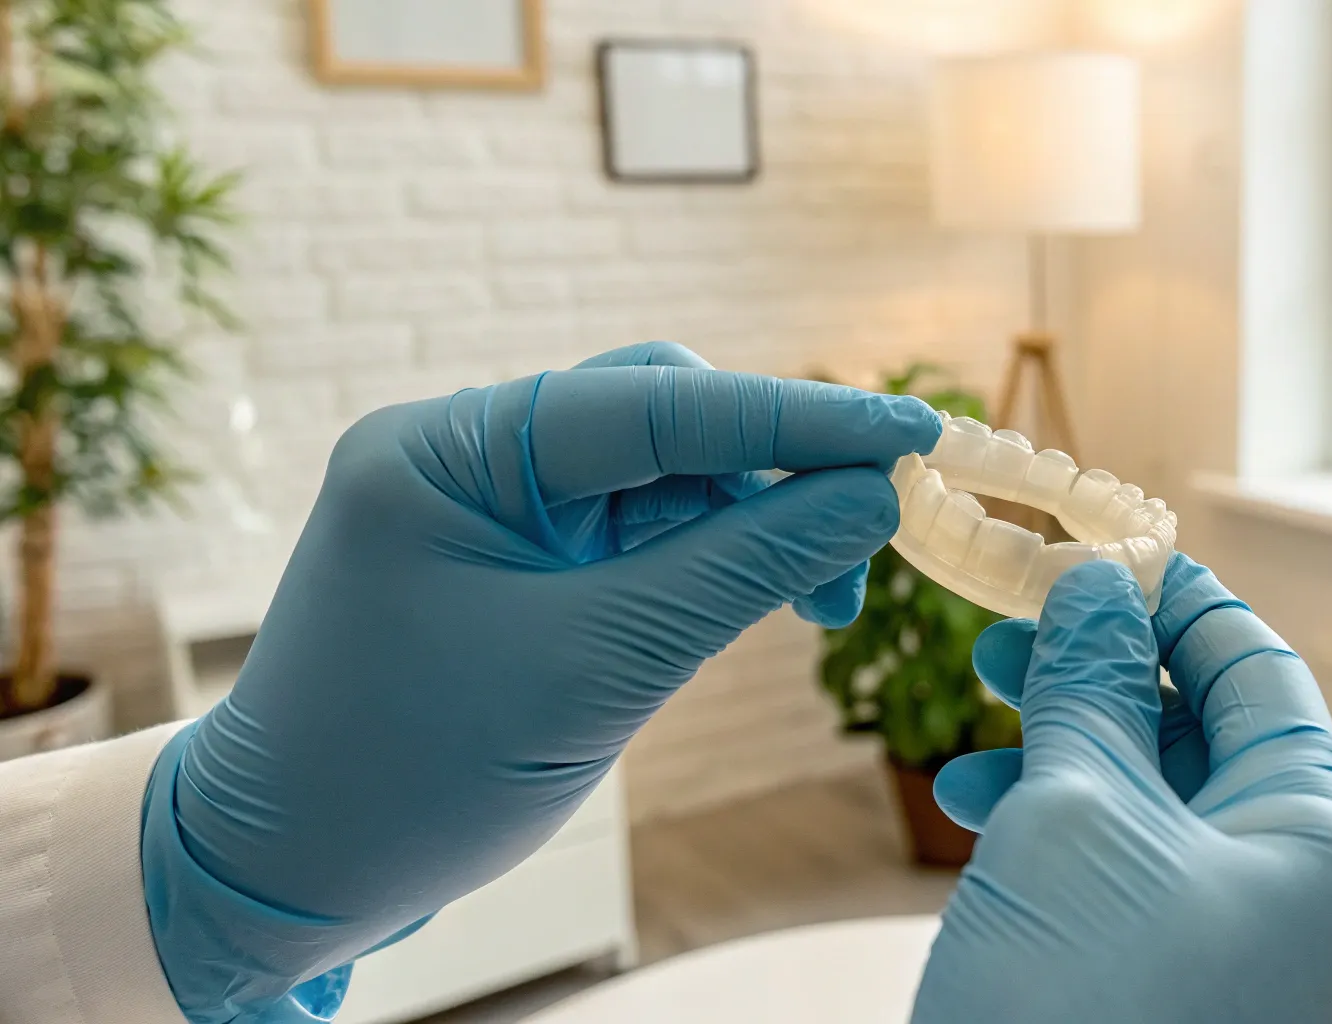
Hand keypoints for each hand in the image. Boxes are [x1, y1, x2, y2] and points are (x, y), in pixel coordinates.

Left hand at [138, 343, 940, 1022]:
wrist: (291, 866)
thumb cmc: (412, 774)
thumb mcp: (597, 669)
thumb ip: (740, 571)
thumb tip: (870, 500)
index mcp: (445, 452)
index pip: (652, 403)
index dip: (795, 419)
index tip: (910, 432)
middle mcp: (460, 450)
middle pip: (660, 416)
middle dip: (774, 471)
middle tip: (869, 541)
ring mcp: (482, 498)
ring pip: (658, 472)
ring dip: (750, 522)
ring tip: (822, 599)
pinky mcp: (507, 549)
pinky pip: (633, 526)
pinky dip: (706, 557)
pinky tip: (761, 597)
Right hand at [917, 556, 1331, 1022]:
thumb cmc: (1078, 1009)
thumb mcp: (1076, 822)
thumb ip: (1091, 695)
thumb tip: (1099, 591)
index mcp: (1310, 845)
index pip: (1260, 676)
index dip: (1178, 601)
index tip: (1099, 550)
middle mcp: (1284, 900)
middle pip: (1200, 738)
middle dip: (1098, 671)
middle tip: (1008, 624)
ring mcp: (1223, 957)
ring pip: (1143, 808)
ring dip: (1055, 744)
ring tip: (969, 710)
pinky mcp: (1151, 995)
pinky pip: (1112, 881)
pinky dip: (1043, 829)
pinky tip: (968, 803)